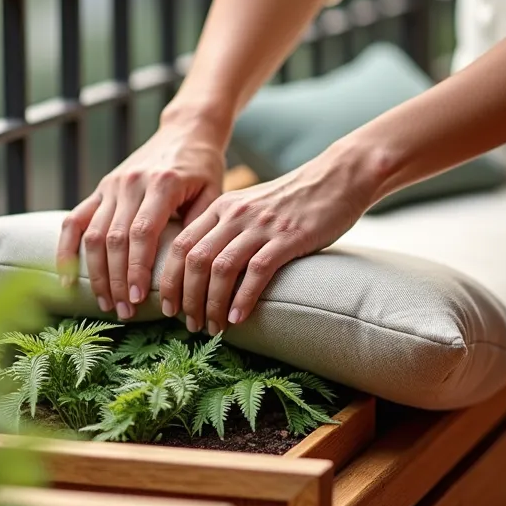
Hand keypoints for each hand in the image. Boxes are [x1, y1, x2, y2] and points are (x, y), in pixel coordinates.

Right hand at [57, 120, 227, 319]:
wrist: (186, 132)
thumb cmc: (203, 168)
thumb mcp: (213, 193)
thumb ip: (200, 227)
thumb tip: (189, 272)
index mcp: (162, 184)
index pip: (142, 233)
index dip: (135, 268)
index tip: (136, 298)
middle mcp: (131, 183)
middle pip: (114, 238)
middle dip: (116, 279)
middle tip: (123, 311)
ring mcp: (111, 185)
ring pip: (93, 233)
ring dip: (95, 272)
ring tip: (105, 302)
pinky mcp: (100, 188)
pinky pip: (75, 220)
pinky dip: (66, 249)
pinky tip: (67, 277)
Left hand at [158, 151, 382, 334]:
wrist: (338, 178)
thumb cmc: (295, 200)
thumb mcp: (252, 207)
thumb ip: (228, 229)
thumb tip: (206, 269)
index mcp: (222, 207)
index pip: (181, 245)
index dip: (169, 280)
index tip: (168, 307)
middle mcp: (235, 214)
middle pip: (195, 260)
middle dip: (186, 298)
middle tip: (189, 324)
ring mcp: (261, 226)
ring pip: (220, 268)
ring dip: (211, 304)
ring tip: (212, 327)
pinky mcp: (287, 238)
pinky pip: (256, 272)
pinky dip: (242, 299)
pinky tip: (238, 318)